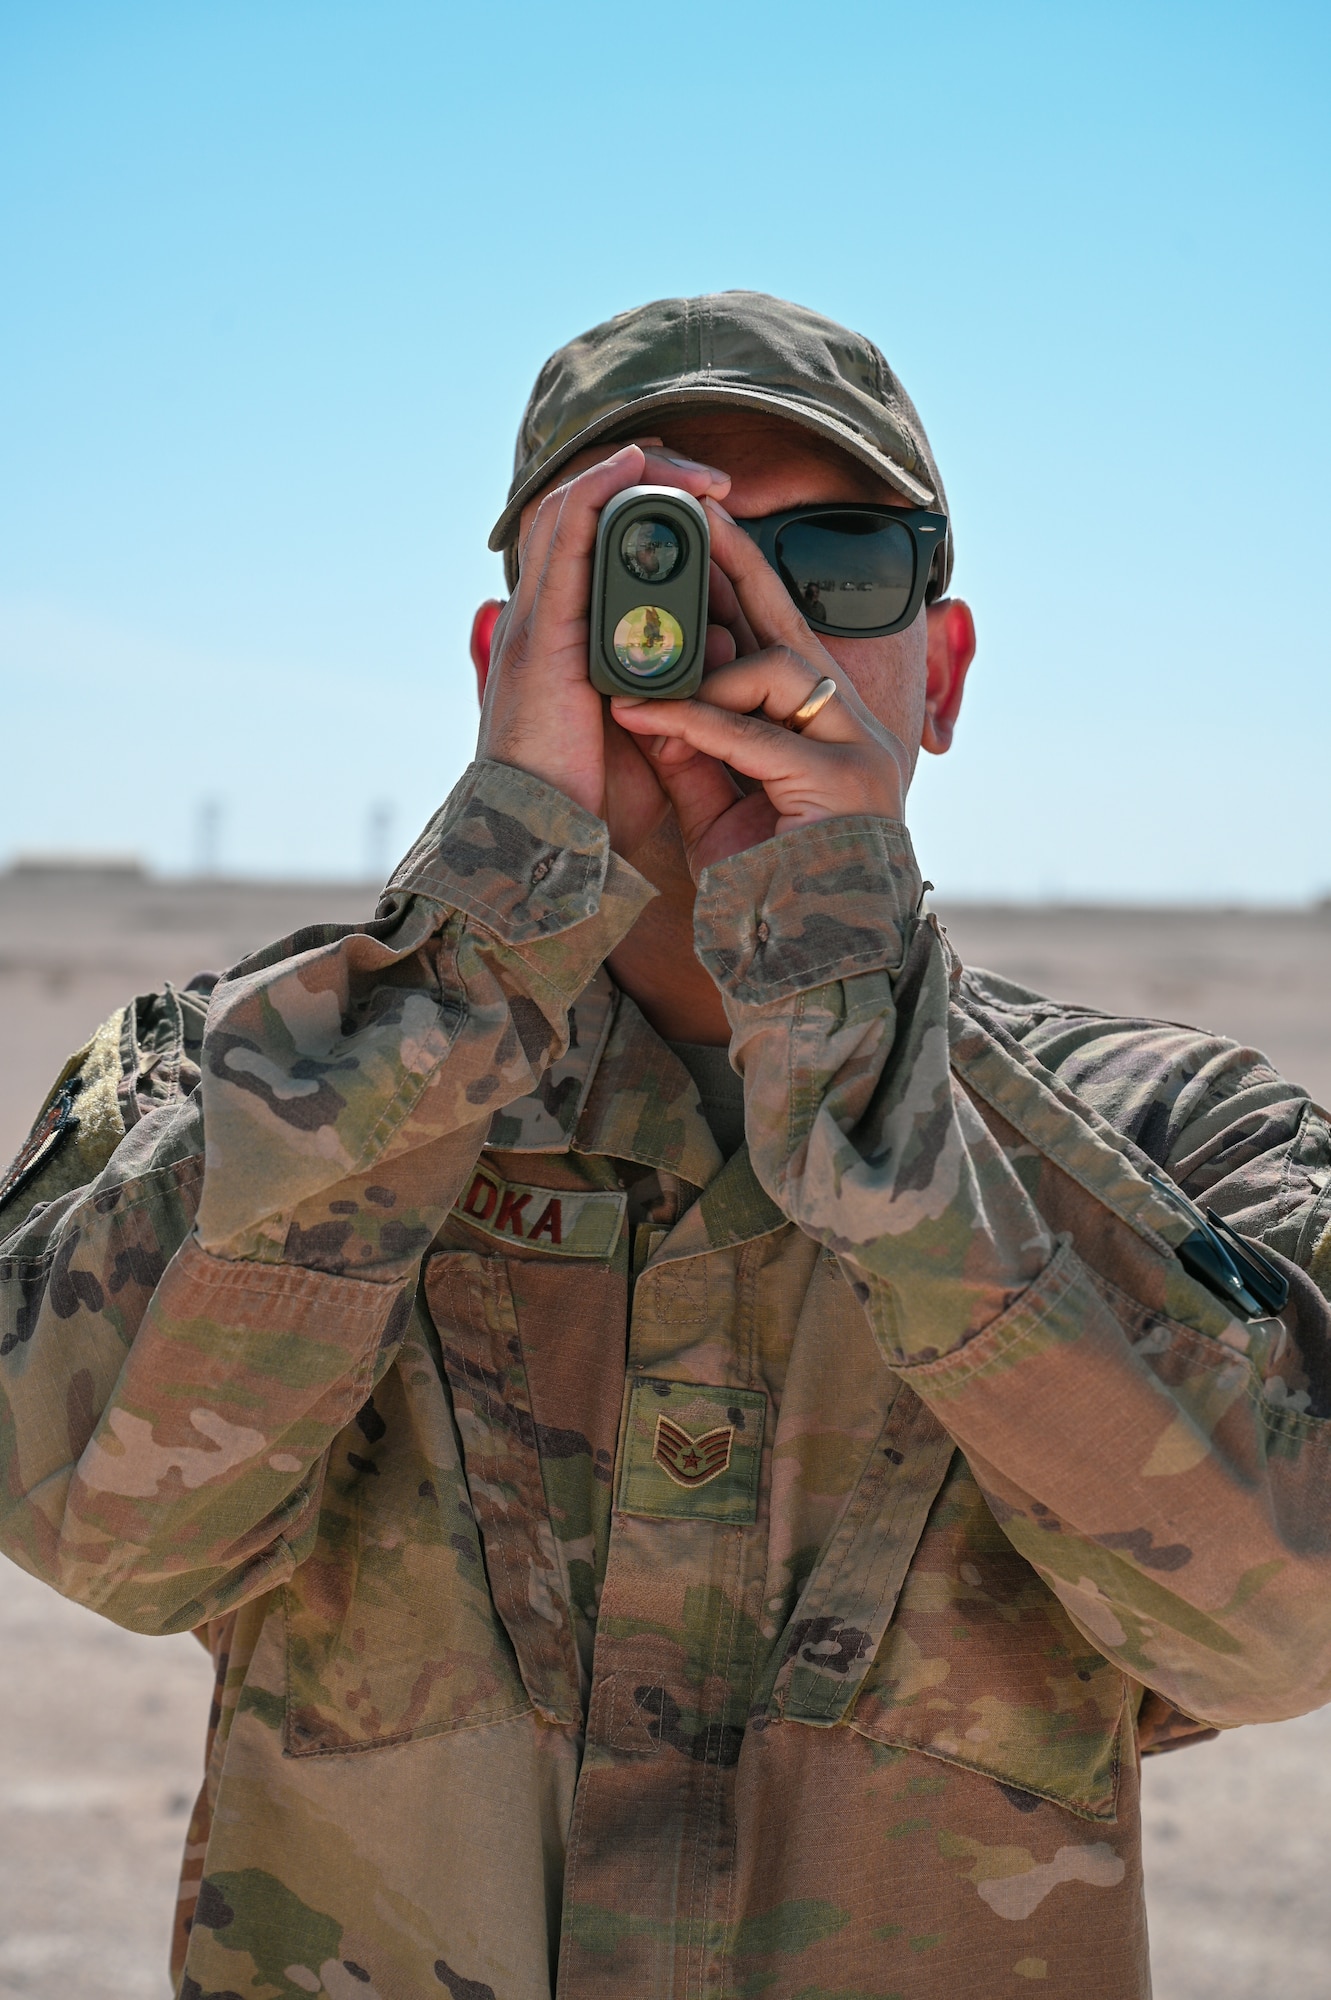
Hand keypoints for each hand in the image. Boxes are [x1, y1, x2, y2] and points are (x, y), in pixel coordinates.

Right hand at [475, 442, 733, 860]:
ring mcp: (540, 618)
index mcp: (572, 639)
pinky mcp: (543, 626)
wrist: (546, 842)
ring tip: (693, 474)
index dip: (649, 512)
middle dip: (651, 482)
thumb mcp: (649, 731)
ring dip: (636, 475)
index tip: (713, 510)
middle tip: (712, 483)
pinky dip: (602, 487)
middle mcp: (550, 618)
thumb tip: (713, 643)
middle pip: (586, 512)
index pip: (599, 546)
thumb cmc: (593, 802)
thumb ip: (675, 684)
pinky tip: (638, 464)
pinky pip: (565, 531)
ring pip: (575, 507)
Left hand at [609, 501, 909, 876]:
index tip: (703, 533)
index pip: (784, 634)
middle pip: (791, 624)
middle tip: (691, 517)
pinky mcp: (845, 782)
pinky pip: (755, 735)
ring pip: (778, 669)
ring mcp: (859, 752)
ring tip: (647, 698)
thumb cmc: (768, 891)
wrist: (814, 963)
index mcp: (828, 727)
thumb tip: (646, 699)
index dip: (744, 580)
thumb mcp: (715, 806)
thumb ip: (692, 751)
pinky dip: (693, 722)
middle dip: (739, 565)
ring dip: (705, 677)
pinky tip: (643, 716)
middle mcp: (853, 727)